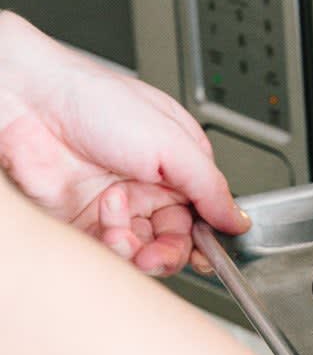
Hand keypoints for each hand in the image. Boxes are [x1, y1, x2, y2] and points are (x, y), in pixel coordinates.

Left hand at [0, 13, 248, 274]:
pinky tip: (107, 226)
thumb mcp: (173, 141)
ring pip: (144, 251)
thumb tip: (238, 218)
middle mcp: (149, 186)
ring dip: (138, 250)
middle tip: (159, 253)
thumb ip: (210, 186)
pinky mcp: (85, 222)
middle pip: (176, 240)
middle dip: (170, 252)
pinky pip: (110, 253)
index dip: (208, 238)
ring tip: (123, 230)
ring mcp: (118, 205)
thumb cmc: (95, 101)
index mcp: (178, 163)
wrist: (31, 105)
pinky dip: (113, 249)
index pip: (206, 214)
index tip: (207, 253)